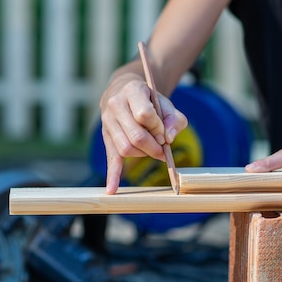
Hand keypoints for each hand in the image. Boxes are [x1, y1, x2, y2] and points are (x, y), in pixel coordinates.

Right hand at [100, 69, 186, 193]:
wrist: (123, 90)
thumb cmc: (149, 99)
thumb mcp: (165, 102)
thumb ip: (174, 119)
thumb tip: (169, 139)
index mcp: (131, 90)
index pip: (144, 115)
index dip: (158, 127)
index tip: (163, 131)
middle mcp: (115, 105)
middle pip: (135, 136)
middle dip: (153, 146)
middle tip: (162, 148)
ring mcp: (107, 122)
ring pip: (126, 148)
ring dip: (144, 154)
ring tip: (152, 149)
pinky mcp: (106, 137)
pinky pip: (111, 158)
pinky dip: (112, 175)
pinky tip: (112, 190)